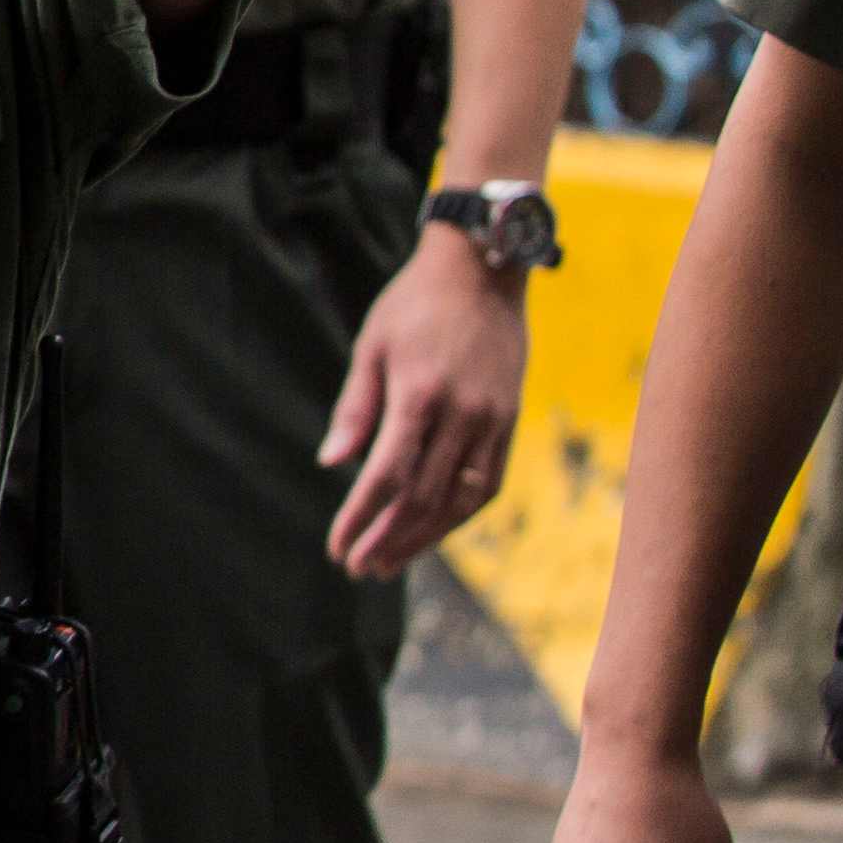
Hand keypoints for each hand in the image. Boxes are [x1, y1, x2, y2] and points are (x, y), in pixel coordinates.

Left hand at [320, 231, 526, 576]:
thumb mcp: (371, 346)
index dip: (360, 518)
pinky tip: (433, 532)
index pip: (387, 476)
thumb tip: (333, 464)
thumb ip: (354, 409)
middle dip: (388, 539)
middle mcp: (462, 414)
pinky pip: (488, 483)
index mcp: (419, 394)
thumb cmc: (413, 306)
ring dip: (424, 538)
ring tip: (390, 563)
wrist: (482, 273)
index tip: (337, 547)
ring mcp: (493, 420)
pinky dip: (459, 514)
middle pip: (424, 497)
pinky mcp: (510, 422)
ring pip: (461, 499)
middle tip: (358, 568)